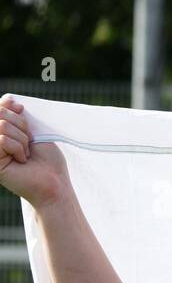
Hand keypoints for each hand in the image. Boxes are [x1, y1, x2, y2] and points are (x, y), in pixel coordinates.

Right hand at [0, 95, 70, 209]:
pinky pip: (2, 140)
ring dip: (22, 139)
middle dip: (21, 125)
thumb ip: (18, 115)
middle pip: (0, 113)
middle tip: (29, 142)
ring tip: (27, 154)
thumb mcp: (34, 131)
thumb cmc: (47, 160)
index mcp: (1, 131)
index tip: (24, 115)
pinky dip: (18, 148)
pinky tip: (22, 160)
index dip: (11, 107)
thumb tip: (8, 98)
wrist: (55, 183)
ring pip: (2, 126)